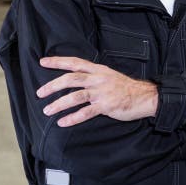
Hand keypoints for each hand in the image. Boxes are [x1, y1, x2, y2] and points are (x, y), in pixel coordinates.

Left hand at [37, 57, 157, 126]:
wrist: (145, 96)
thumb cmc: (127, 88)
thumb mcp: (110, 76)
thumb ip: (94, 77)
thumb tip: (78, 81)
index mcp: (99, 70)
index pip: (75, 63)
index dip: (58, 62)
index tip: (43, 61)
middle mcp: (98, 79)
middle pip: (71, 79)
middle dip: (53, 85)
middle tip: (40, 92)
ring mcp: (102, 92)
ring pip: (75, 96)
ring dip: (59, 104)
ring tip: (47, 110)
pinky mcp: (106, 106)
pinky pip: (85, 112)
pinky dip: (72, 118)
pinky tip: (63, 122)